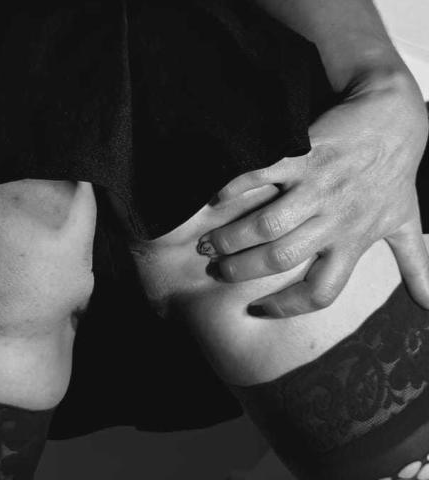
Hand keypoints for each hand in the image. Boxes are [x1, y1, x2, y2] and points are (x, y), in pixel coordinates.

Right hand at [202, 71, 428, 317]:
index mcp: (353, 241)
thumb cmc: (395, 173)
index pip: (320, 290)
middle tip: (215, 270)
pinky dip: (234, 188)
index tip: (256, 308)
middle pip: (280, 258)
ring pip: (267, 224)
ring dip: (231, 237)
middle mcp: (334, 220)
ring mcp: (317, 187)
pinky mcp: (303, 156)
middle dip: (240, 269)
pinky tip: (214, 200)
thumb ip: (415, 265)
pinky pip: (262, 176)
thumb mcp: (406, 221)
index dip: (285, 307)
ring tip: (206, 243)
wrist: (394, 117)